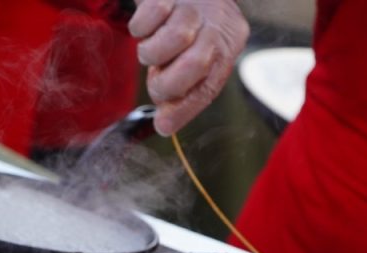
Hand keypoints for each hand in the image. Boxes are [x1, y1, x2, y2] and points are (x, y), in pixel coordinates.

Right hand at [129, 0, 248, 134]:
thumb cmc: (188, 27)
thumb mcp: (194, 57)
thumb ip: (183, 89)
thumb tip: (164, 124)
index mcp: (227, 45)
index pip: (210, 85)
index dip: (185, 109)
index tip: (163, 126)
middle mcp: (216, 24)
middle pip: (197, 63)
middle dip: (167, 85)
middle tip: (156, 84)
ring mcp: (194, 6)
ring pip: (175, 39)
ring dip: (152, 55)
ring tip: (151, 51)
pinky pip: (149, 19)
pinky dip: (140, 29)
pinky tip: (146, 29)